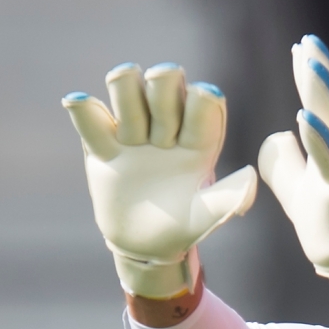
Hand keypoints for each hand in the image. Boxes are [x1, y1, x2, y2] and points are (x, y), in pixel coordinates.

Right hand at [64, 62, 257, 298]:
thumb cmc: (182, 227)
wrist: (143, 244)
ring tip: (126, 128)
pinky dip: (83, 109)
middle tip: (158, 133)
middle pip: (164, 83)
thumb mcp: (205, 216)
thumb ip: (227, 198)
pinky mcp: (102, 144)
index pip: (203, 101)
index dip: (201, 100)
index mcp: (199, 136)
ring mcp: (133, 131)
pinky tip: (78, 101)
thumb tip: (249, 177)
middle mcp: (167, 124)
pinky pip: (90, 120)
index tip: (197, 116)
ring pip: (127, 88)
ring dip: (126, 94)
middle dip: (162, 93)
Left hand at [256, 36, 328, 276]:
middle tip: (308, 42)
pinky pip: (328, 162)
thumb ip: (282, 156)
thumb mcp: (290, 182)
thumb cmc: (319, 217)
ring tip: (309, 67)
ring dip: (321, 94)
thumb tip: (281, 135)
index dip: (313, 73)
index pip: (322, 102)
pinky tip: (303, 118)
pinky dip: (317, 139)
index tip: (302, 45)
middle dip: (320, 72)